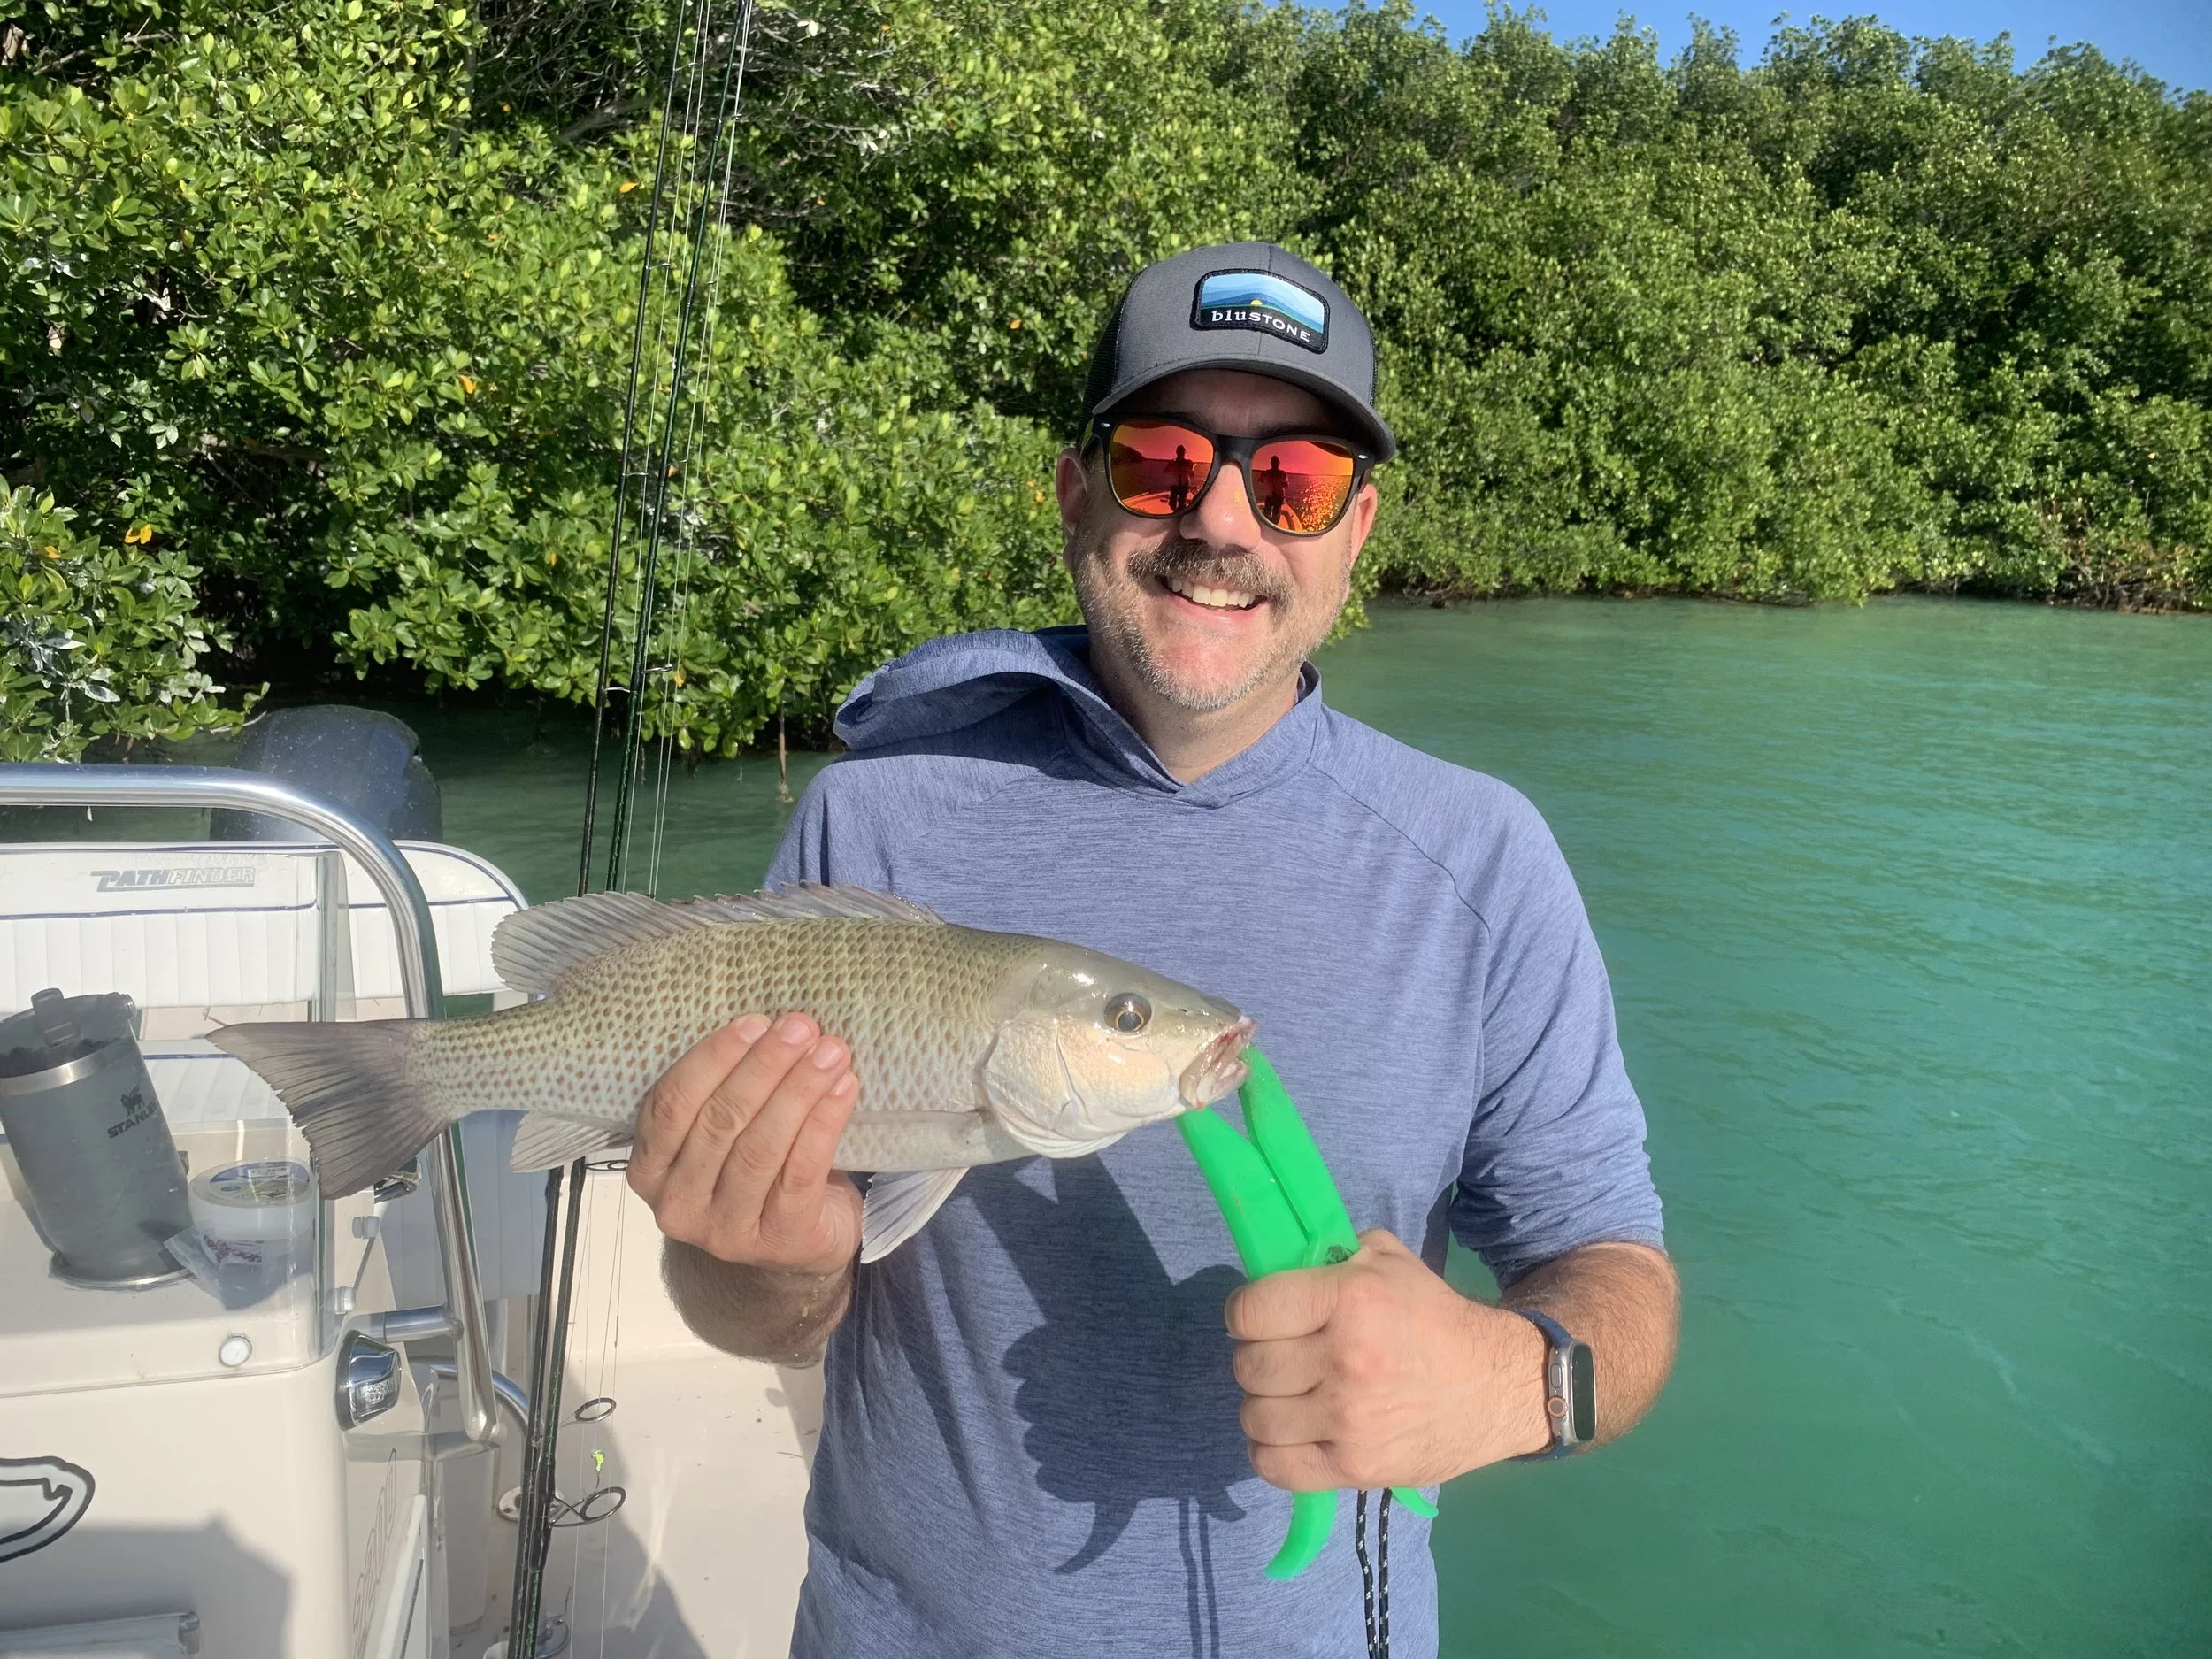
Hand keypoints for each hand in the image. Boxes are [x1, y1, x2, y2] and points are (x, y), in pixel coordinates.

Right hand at [627, 1012, 862, 1278]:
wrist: (797, 1245)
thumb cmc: (757, 1172)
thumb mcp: (721, 1136)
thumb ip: (723, 1091)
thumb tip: (767, 1024)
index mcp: (649, 1171)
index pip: (670, 1106)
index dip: (712, 1059)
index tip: (755, 1021)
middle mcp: (678, 1206)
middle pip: (719, 1123)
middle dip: (763, 1067)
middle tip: (800, 1027)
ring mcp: (725, 1232)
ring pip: (760, 1147)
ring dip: (799, 1090)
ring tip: (830, 1052)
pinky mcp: (778, 1241)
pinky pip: (800, 1172)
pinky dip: (824, 1123)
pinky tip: (844, 1088)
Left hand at [1226, 1229, 1551, 1490]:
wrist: (1497, 1386)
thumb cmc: (1434, 1317)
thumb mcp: (1386, 1261)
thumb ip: (1329, 1257)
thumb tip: (1275, 1266)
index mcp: (1350, 1299)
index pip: (1249, 1311)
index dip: (1246, 1314)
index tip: (1260, 1319)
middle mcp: (1344, 1359)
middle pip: (1249, 1366)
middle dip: (1259, 1359)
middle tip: (1284, 1358)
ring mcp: (1348, 1420)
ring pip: (1255, 1417)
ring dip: (1265, 1405)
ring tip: (1291, 1397)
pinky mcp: (1355, 1468)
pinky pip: (1274, 1466)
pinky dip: (1271, 1450)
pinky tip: (1292, 1433)